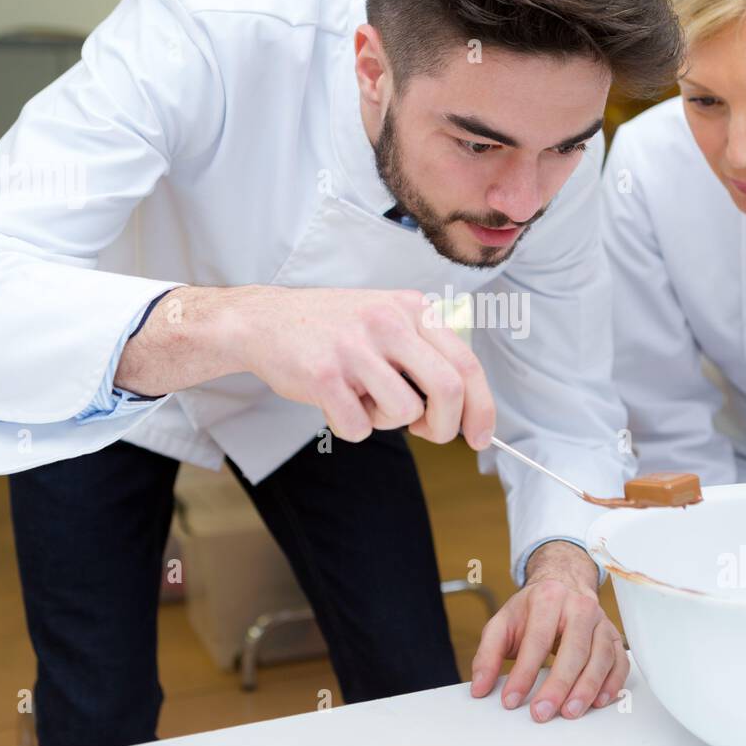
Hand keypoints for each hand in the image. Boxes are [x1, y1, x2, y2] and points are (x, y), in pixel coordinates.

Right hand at [233, 285, 494, 448]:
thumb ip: (426, 354)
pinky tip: (334, 401)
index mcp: (413, 308)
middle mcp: (388, 321)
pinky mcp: (324, 374)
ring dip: (386, 421)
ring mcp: (356, 347)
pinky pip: (359, 427)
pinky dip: (350, 427)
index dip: (481, 408)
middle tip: (425, 432)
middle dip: (444, 426)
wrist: (264, 320)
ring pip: (404, 412)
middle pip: (447, 389)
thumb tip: (465, 409)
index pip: (466, 363)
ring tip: (361, 398)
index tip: (481, 437)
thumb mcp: (388, 319)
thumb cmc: (334, 329)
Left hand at [470, 541, 627, 720]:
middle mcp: (579, 607)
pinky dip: (612, 683)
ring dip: (587, 688)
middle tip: (542, 712)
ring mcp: (601, 621)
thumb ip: (487, 654)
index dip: (523, 673)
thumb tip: (480, 688)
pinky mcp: (614, 635)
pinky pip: (620, 661)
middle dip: (558, 685)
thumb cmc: (532, 608)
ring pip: (601, 656)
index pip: (537, 640)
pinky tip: (598, 701)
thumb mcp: (502, 622)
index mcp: (548, 598)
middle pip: (574, 650)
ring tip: (570, 712)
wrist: (563, 583)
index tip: (511, 699)